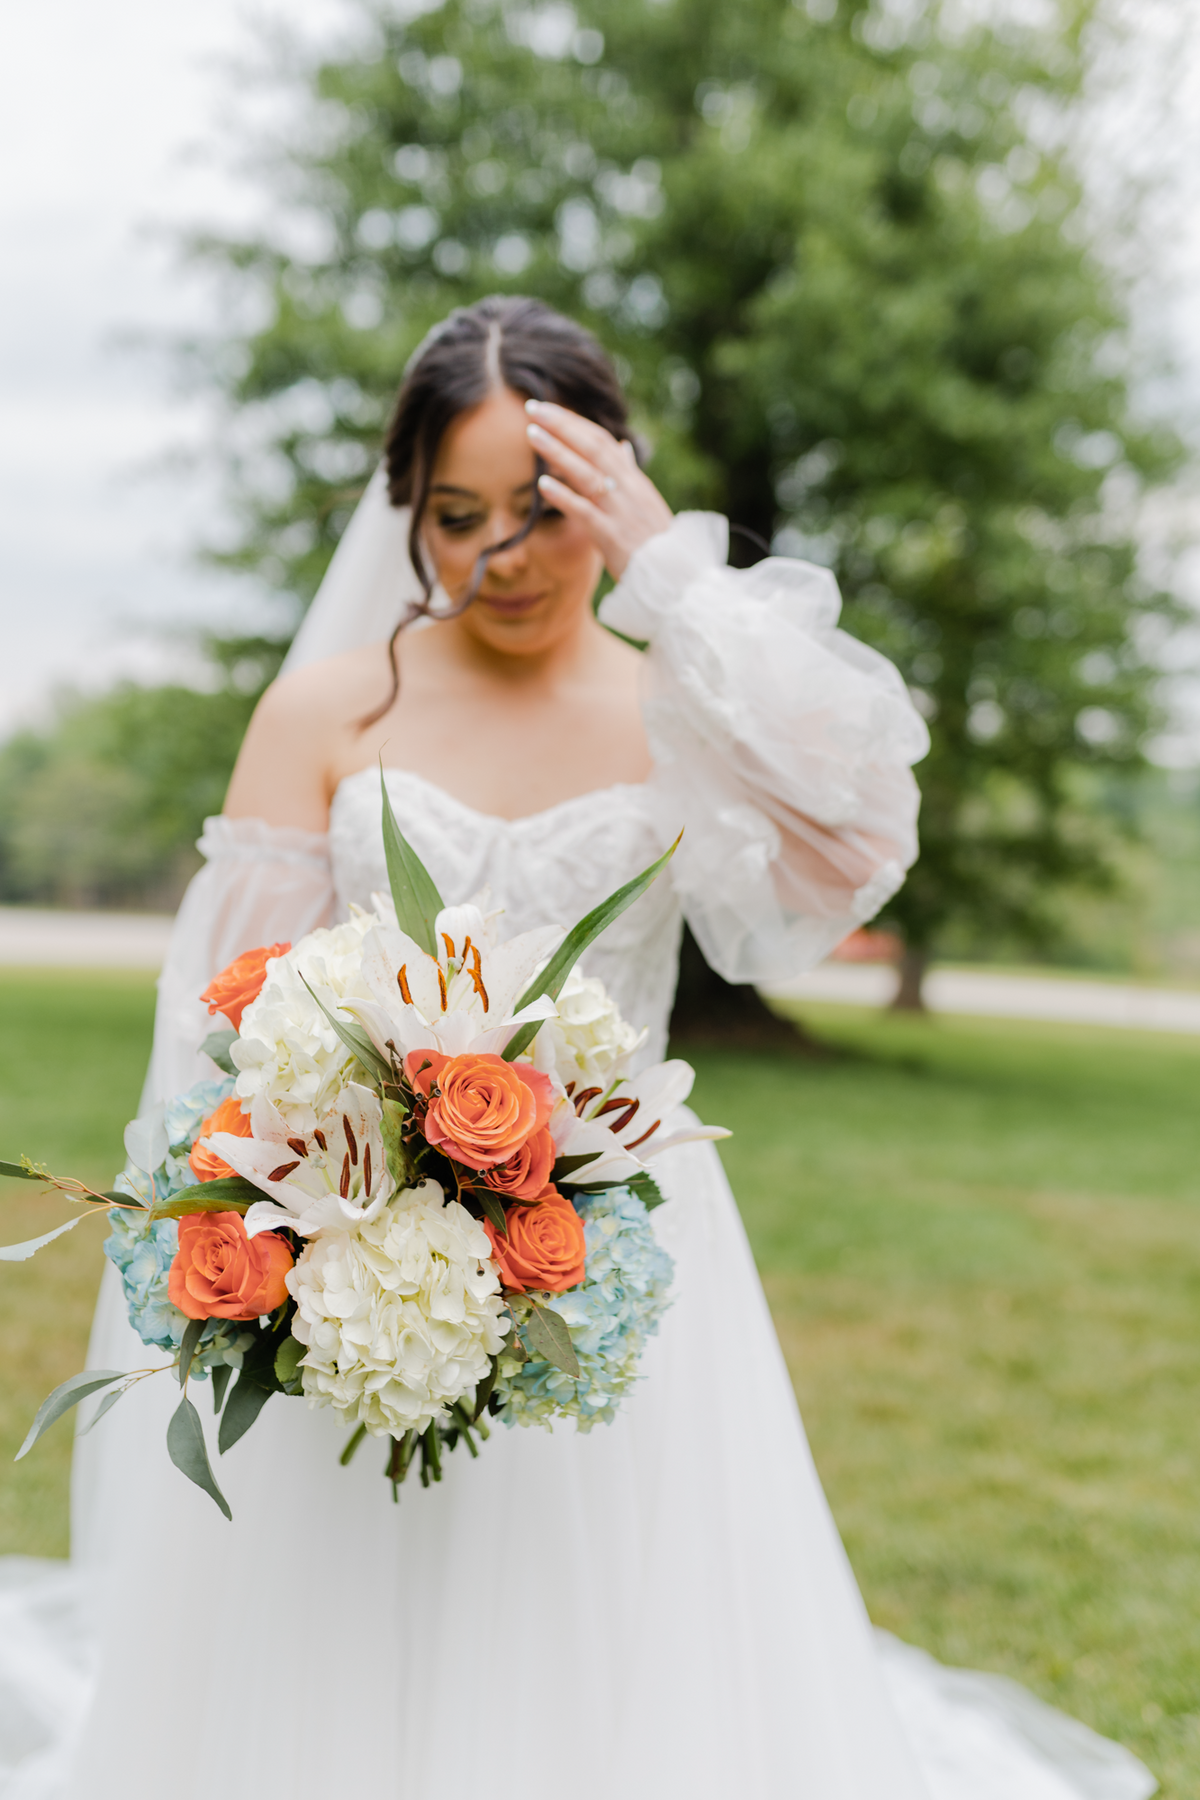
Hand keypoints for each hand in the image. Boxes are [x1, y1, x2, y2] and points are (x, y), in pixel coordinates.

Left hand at [524, 399, 673, 579]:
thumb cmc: (658, 543)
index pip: (602, 440)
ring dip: (558, 452)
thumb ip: (631, 473)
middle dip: (562, 425)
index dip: (574, 422)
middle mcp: (628, 489)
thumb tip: (623, 446)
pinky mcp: (612, 536)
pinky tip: (542, 484)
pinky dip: (563, 496)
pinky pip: (585, 512)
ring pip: (587, 474)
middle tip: (534, 407)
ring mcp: (620, 512)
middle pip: (593, 447)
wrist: (675, 579)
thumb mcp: (647, 502)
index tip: (548, 409)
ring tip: (532, 435)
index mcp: (634, 480)